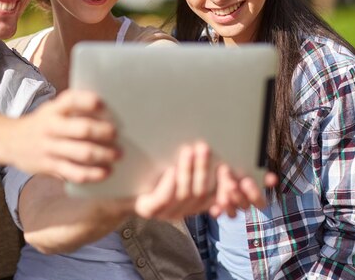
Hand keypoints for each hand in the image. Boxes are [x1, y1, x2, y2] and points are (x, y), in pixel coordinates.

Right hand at [6, 90, 119, 182]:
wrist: (8, 142)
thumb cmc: (40, 124)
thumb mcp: (51, 110)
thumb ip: (72, 110)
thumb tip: (108, 112)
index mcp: (53, 110)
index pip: (70, 101)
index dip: (87, 101)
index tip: (102, 103)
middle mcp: (51, 128)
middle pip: (81, 129)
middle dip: (103, 132)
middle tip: (116, 134)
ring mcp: (50, 148)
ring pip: (82, 153)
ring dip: (104, 154)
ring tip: (117, 155)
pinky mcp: (50, 167)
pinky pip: (75, 173)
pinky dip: (93, 174)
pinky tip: (105, 172)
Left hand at [128, 141, 276, 219]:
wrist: (122, 185)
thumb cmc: (156, 168)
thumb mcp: (183, 164)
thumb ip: (203, 158)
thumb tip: (233, 142)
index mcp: (198, 201)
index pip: (220, 197)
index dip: (230, 186)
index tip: (232, 168)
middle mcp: (185, 209)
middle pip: (202, 192)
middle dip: (204, 169)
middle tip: (204, 147)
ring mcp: (167, 211)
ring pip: (184, 193)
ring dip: (188, 170)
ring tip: (188, 150)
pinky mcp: (149, 210)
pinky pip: (164, 198)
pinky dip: (169, 184)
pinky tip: (171, 169)